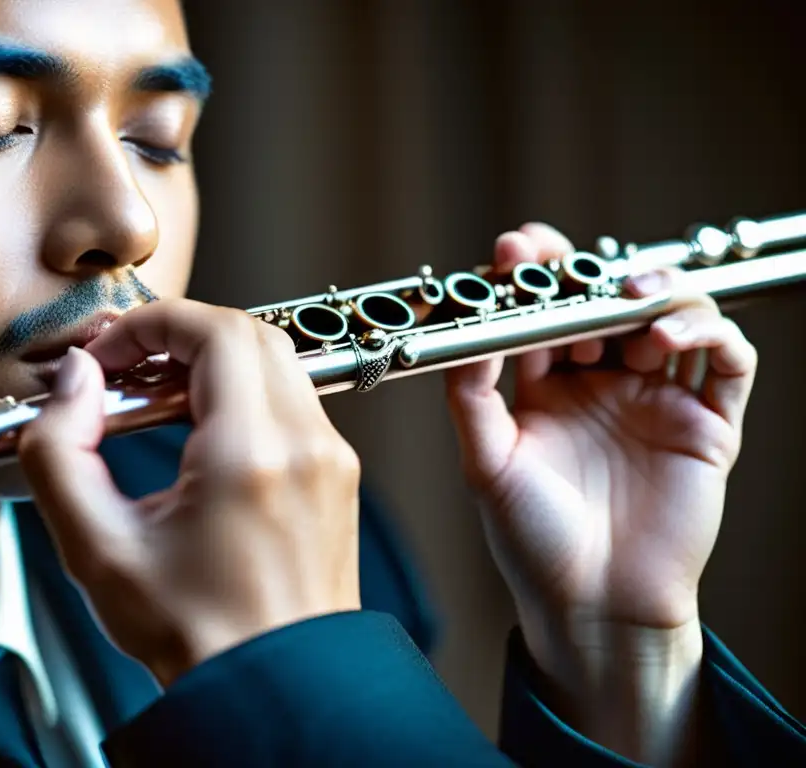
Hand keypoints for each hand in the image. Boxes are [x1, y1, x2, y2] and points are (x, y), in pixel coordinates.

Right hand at [18, 300, 361, 685]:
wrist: (272, 687)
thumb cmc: (199, 638)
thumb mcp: (98, 550)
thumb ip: (60, 453)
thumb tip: (74, 384)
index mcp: (252, 456)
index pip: (214, 332)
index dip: (150, 325)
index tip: (109, 355)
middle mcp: (306, 446)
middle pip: (250, 332)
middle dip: (181, 334)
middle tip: (129, 366)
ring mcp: (331, 459)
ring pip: (276, 360)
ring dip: (212, 359)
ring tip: (155, 400)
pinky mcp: (336, 474)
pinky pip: (293, 400)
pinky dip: (244, 391)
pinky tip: (199, 430)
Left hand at [445, 224, 756, 762]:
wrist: (591, 603)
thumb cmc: (533, 539)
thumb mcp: (486, 461)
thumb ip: (472, 394)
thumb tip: (464, 328)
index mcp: (549, 388)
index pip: (548, 309)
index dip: (535, 274)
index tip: (516, 249)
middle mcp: (604, 384)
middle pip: (609, 300)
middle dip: (590, 273)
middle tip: (570, 264)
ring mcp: (657, 398)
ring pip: (673, 315)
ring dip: (654, 293)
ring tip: (626, 301)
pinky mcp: (707, 422)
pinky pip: (727, 360)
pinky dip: (706, 333)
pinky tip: (667, 339)